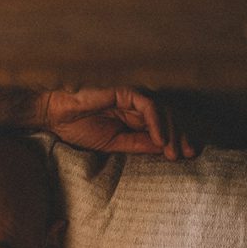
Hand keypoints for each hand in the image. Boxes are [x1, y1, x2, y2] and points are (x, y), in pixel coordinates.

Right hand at [39, 88, 193, 159]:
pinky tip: (159, 139)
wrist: (57, 115)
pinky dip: (156, 122)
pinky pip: (148, 106)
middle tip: (190, 154)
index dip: (177, 140)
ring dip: (170, 132)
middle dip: (181, 136)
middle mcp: (138, 104)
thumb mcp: (114, 144)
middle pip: (169, 117)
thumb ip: (137, 144)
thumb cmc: (80, 127)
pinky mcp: (126, 91)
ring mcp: (133, 96)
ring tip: (172, 152)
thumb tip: (163, 149)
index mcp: (135, 117)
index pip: (164, 126)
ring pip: (163, 111)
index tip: (187, 157)